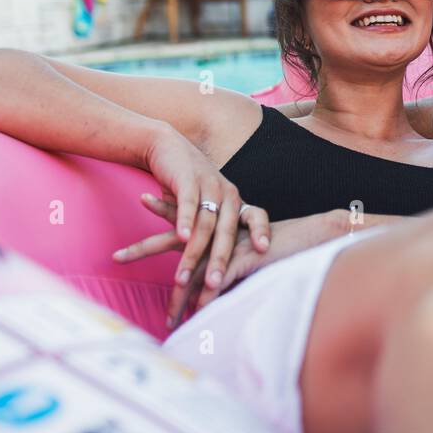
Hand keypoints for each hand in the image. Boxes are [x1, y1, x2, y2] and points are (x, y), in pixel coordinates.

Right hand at [113, 128, 269, 319]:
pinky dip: (186, 222)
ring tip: (183, 277)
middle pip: (228, 230)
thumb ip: (214, 231)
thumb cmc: (187, 185)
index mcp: (236, 200)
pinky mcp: (187, 181)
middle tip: (215, 284)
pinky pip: (189, 205)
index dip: (262, 232)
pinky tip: (183, 238)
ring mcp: (208, 186)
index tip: (265, 252)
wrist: (166, 147)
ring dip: (194, 252)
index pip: (257, 216)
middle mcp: (227, 193)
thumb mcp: (206, 207)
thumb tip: (224, 262)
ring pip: (205, 224)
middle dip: (221, 260)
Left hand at [132, 202, 349, 326]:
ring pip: (198, 269)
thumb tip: (210, 277)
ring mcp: (233, 245)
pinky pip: (224, 279)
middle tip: (116, 256)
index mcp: (218, 226)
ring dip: (181, 296)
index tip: (138, 202)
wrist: (317, 234)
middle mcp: (220, 233)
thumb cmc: (284, 243)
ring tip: (167, 318)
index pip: (182, 218)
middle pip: (175, 239)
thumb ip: (229, 257)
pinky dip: (211, 297)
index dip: (161, 211)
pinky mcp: (249, 257)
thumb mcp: (250, 248)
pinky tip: (200, 314)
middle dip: (144, 248)